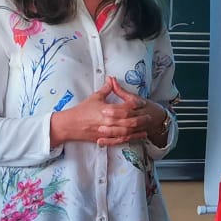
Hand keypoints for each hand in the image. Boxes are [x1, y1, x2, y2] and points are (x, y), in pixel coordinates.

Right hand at [47, 80, 166, 147]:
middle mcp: (109, 121)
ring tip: (147, 126)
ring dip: (139, 129)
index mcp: (107, 110)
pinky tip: (138, 136)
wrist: (70, 125)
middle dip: (141, 118)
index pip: (126, 107)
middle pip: (130, 120)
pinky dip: (131, 138)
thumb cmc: (82, 110)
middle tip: (150, 116)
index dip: (136, 105)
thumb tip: (112, 80)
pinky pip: (121, 140)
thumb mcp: (94, 97)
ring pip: (127, 131)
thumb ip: (106, 89)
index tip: (143, 103)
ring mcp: (108, 131)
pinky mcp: (105, 139)